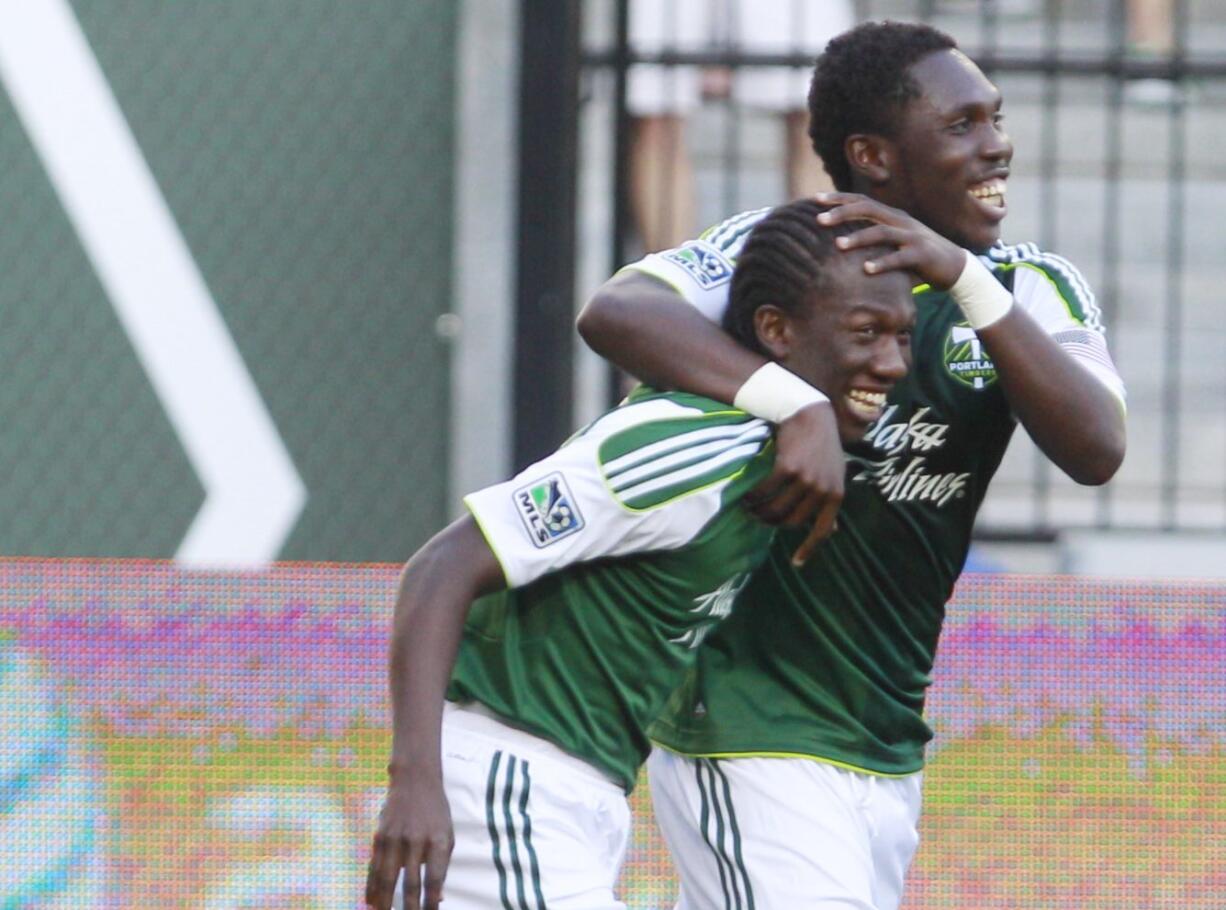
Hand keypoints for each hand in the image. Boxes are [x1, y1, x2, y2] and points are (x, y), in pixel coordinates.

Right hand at [366, 777, 454, 909]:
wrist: (414, 781)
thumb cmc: (436, 813)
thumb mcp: (447, 835)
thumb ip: (442, 866)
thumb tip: (437, 898)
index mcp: (438, 841)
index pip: (433, 879)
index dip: (430, 902)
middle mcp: (416, 840)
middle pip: (410, 883)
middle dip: (409, 908)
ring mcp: (396, 838)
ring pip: (388, 878)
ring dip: (386, 902)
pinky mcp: (380, 836)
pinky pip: (374, 867)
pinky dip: (372, 887)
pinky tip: (372, 901)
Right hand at [744, 401, 842, 565]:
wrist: (810, 413)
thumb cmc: (821, 445)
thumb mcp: (833, 473)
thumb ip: (830, 501)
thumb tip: (836, 531)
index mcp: (836, 495)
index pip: (823, 530)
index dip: (808, 549)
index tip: (796, 564)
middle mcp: (823, 490)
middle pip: (790, 521)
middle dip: (771, 523)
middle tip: (757, 518)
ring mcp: (806, 479)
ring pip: (775, 508)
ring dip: (758, 511)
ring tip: (749, 508)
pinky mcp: (789, 468)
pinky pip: (765, 490)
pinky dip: (753, 495)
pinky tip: (746, 495)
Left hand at [814, 192, 966, 289]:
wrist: (955, 267)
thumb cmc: (916, 256)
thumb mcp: (893, 242)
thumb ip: (872, 237)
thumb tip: (840, 240)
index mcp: (891, 216)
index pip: (861, 202)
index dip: (839, 199)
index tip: (814, 199)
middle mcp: (900, 221)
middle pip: (868, 210)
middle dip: (842, 213)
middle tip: (819, 219)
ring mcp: (912, 237)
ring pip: (882, 232)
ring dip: (859, 238)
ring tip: (838, 245)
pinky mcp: (921, 255)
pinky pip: (899, 258)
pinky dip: (882, 263)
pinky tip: (866, 269)